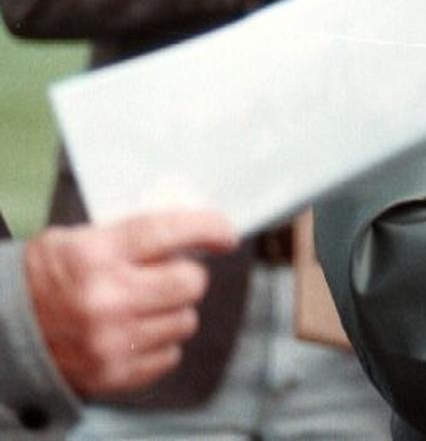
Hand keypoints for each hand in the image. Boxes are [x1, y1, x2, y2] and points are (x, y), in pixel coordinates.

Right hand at [23, 209, 236, 397]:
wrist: (2, 333)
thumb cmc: (47, 276)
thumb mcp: (81, 238)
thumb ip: (133, 234)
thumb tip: (192, 230)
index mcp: (98, 255)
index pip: (170, 232)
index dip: (208, 228)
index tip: (226, 233)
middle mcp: (108, 299)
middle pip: (190, 282)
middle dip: (188, 275)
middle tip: (170, 273)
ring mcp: (111, 342)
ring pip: (185, 319)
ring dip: (174, 310)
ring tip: (146, 305)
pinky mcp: (114, 375)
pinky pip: (169, 354)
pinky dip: (161, 342)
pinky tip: (137, 331)